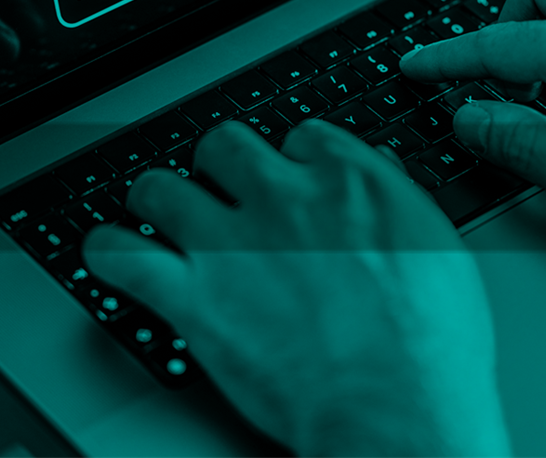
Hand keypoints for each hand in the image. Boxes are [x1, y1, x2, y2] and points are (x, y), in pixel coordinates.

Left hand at [85, 121, 510, 457]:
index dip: (293, 157)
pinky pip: (124, 255)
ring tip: (162, 209)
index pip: (303, 136)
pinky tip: (112, 253)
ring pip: (163, 187)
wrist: (394, 408)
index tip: (290, 176)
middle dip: (222, 163)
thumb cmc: (429, 345)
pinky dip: (109, 252)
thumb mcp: (436, 249)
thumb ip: (396, 199)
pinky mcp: (193, 298)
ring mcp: (230, 245)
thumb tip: (380, 172)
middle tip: (224, 188)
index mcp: (347, 182)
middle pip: (226, 144)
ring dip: (159, 197)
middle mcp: (282, 200)